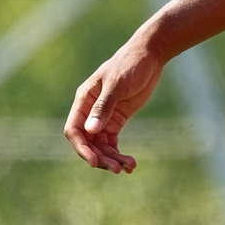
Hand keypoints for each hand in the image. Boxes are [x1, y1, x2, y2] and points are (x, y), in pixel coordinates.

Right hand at [64, 39, 163, 173]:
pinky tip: (130, 164)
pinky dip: (119, 154)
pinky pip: (113, 143)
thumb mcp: (118, 84)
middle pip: (88, 142)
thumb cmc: (131, 64)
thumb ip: (104, 106)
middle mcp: (90, 111)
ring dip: (111, 158)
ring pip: (101, 146)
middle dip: (100, 157)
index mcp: (84, 100)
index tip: (93, 162)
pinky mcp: (117, 120)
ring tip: (128, 167)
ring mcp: (103, 117)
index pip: (74, 130)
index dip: (81, 148)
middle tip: (116, 169)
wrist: (150, 55)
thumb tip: (90, 130)